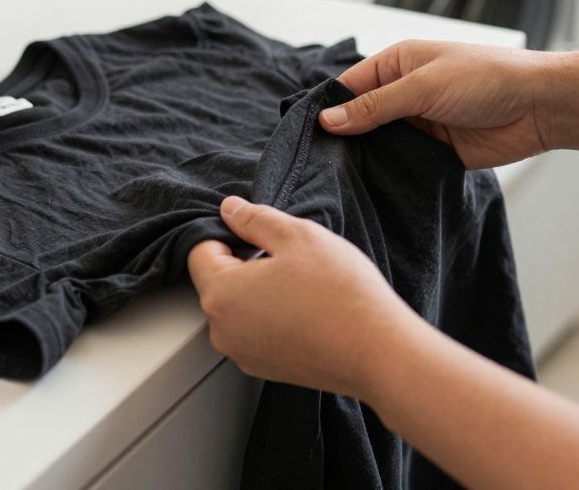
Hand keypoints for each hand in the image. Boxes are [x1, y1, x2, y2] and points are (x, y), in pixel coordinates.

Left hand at [187, 196, 418, 398]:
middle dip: (246, 264)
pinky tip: (308, 312)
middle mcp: (222, 331)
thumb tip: (229, 210)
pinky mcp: (267, 369)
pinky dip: (275, 318)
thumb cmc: (339, 293)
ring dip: (261, 292)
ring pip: (240, 308)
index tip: (263, 235)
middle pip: (218, 281)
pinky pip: (258, 332)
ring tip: (303, 288)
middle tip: (291, 260)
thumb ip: (255, 218)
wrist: (378, 352)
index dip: (230, 234)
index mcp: (220, 295)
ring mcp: (243, 354)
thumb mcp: (297, 236)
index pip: (200, 250)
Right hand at [318, 40, 552, 168]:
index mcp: (397, 64)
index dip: (329, 109)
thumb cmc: (486, 78)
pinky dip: (390, 174)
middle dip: (345, 138)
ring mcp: (419, 124)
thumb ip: (375, 107)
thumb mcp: (423, 87)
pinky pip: (403, 164)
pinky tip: (372, 187)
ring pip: (379, 145)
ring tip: (340, 179)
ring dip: (367, 159)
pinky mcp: (434, 151)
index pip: (349, 87)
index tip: (307, 135)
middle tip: (318, 164)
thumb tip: (328, 120)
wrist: (539, 107)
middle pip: (361, 119)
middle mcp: (404, 93)